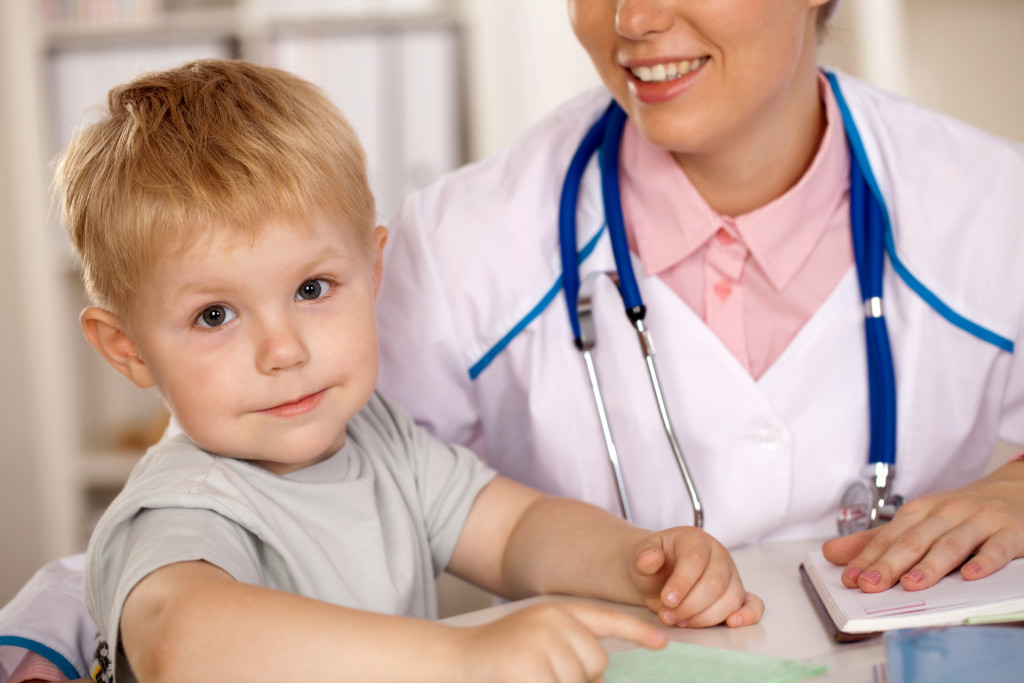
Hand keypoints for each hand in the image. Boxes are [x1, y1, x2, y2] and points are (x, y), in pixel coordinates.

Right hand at [455, 602, 666, 682]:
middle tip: (542, 671)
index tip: (662, 643)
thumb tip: (601, 675)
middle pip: (596, 662)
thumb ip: (571, 649)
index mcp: (558, 610)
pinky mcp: (527, 665)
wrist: (457, 657)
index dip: (636, 631)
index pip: (606, 619)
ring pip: (578, 679)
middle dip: (579, 677)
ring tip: (530, 674)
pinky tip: (525, 678)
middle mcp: (553, 620)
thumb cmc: (503, 655)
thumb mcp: (540, 640)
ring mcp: (540, 641)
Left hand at [628, 527, 763, 627]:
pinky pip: (752, 604)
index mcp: (695, 539)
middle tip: (667, 615)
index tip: (666, 600)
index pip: (696, 560)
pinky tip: (733, 623)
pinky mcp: (737, 594)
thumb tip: (650, 558)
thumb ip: (643, 557)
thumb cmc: (651, 564)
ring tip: (680, 621)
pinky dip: (747, 615)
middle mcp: (718, 554)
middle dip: (690, 605)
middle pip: (715, 583)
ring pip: (730, 599)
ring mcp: (731, 574)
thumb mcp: (639, 557)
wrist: (657, 576)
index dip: (682, 583)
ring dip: (704, 617)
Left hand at [822, 459, 1023, 591]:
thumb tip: (832, 553)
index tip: (849, 579)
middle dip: (889, 564)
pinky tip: (970, 576)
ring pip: (951, 544)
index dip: (867, 559)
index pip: (888, 538)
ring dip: (930, 565)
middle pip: (914, 541)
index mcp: (920, 511)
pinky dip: (984, 561)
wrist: (1016, 490)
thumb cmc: (961, 513)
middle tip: (870, 585)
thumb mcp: (918, 521)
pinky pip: (996, 548)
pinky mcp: (1010, 532)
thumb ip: (876, 540)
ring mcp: (979, 521)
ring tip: (910, 585)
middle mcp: (946, 513)